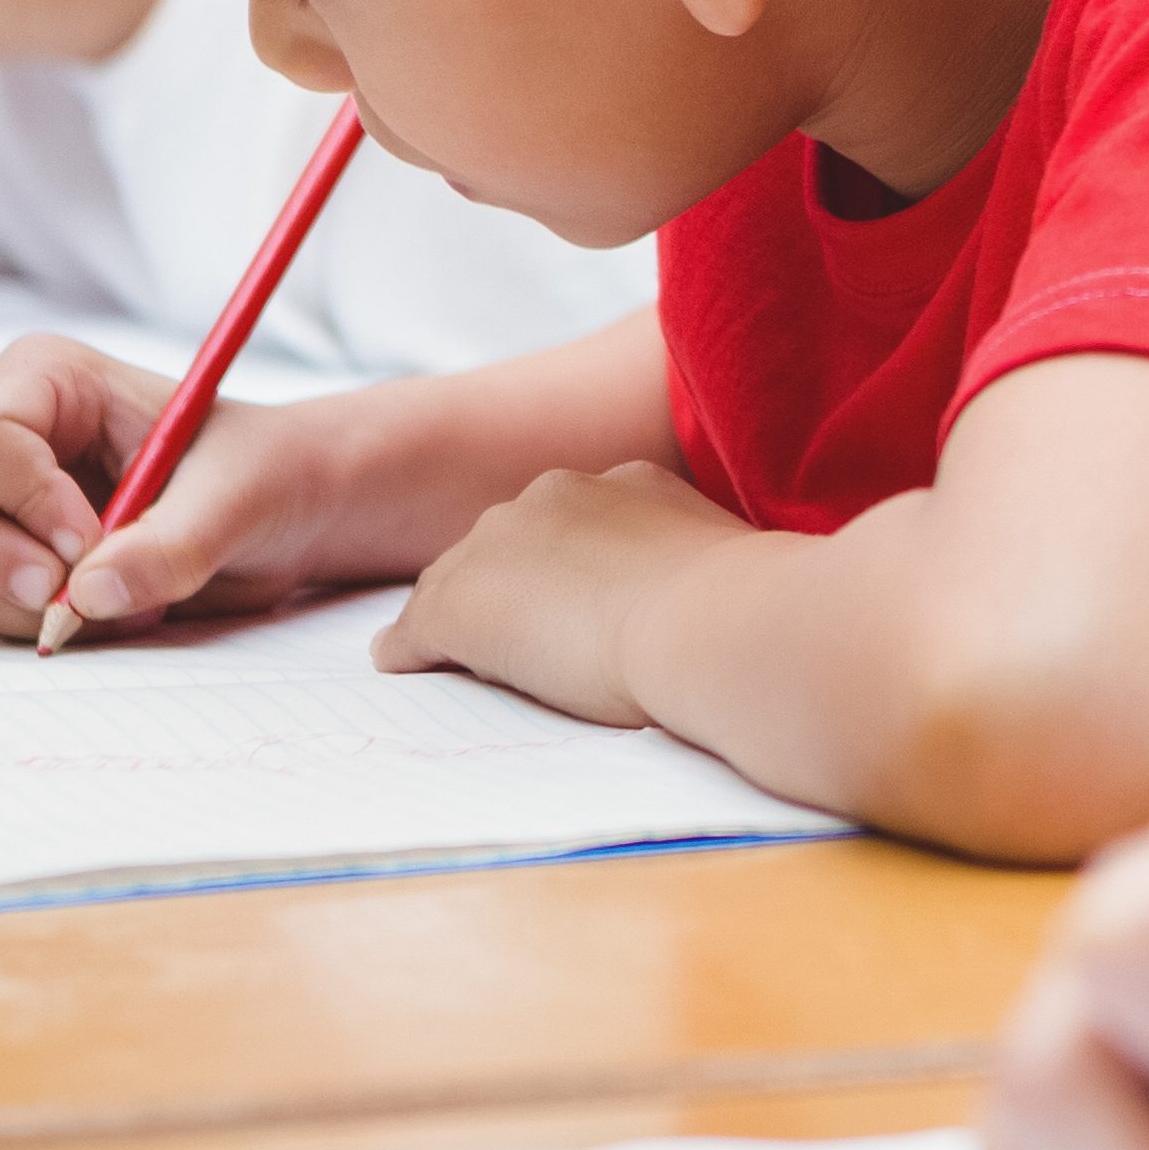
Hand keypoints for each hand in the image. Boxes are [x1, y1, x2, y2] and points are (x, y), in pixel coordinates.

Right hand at [0, 335, 341, 643]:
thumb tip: (88, 594)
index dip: (19, 494)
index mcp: (46, 377)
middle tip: (57, 592)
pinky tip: (106, 608)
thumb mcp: (242, 494)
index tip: (88, 537)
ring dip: (23, 599)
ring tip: (123, 594)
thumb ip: (174, 542)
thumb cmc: (263, 473)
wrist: (282, 520)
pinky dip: (32, 623)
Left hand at [373, 460, 760, 727]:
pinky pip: (417, 628)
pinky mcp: (463, 605)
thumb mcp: (730, 569)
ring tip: (448, 651)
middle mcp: (558, 497)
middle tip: (513, 630)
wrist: (716, 623)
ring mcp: (504, 546)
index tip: (571, 598)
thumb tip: (726, 599)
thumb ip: (705, 572)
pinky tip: (400, 663)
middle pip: (507, 541)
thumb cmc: (748, 608)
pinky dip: (408, 647)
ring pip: (457, 579)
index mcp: (630, 486)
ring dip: (455, 612)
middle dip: (506, 581)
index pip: (572, 522)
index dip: (566, 564)